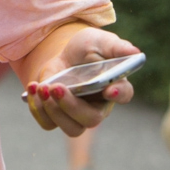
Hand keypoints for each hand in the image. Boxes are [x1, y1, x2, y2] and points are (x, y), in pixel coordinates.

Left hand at [23, 28, 139, 135]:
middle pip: (91, 119)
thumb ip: (116, 47)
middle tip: (57, 87)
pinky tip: (33, 88)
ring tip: (42, 88)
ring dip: (53, 110)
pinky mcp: (57, 114)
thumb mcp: (99, 42)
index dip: (118, 94)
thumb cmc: (87, 48)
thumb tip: (135, 52)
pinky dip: (37, 108)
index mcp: (114, 86)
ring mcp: (77, 114)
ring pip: (71, 128)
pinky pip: (48, 123)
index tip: (110, 89)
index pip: (124, 94)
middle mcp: (98, 106)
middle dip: (72, 106)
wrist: (63, 53)